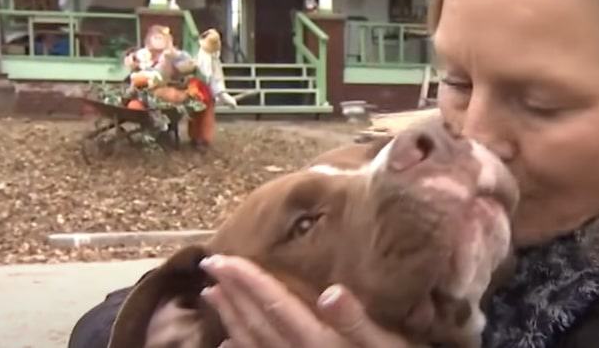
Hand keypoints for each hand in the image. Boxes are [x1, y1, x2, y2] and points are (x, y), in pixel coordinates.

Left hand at [200, 255, 411, 347]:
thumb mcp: (387, 344)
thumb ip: (358, 322)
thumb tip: (331, 293)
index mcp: (320, 342)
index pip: (277, 306)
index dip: (250, 282)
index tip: (224, 259)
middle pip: (258, 323)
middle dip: (234, 292)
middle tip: (210, 263)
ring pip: (253, 344)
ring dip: (230, 317)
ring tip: (211, 293)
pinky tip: (226, 344)